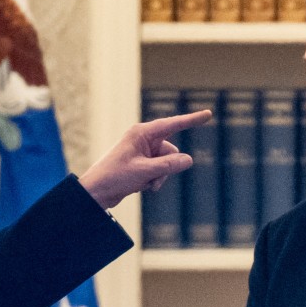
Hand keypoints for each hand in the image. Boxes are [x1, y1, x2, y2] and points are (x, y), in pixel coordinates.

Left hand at [79, 109, 211, 209]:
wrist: (97, 192)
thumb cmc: (115, 176)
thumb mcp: (144, 171)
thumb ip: (168, 165)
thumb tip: (188, 160)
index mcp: (142, 133)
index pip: (173, 124)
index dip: (192, 120)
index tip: (208, 114)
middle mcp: (144, 140)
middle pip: (171, 151)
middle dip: (167, 167)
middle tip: (153, 179)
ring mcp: (144, 152)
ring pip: (167, 163)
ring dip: (160, 176)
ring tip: (145, 184)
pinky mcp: (143, 164)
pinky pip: (160, 171)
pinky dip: (155, 180)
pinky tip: (142, 186)